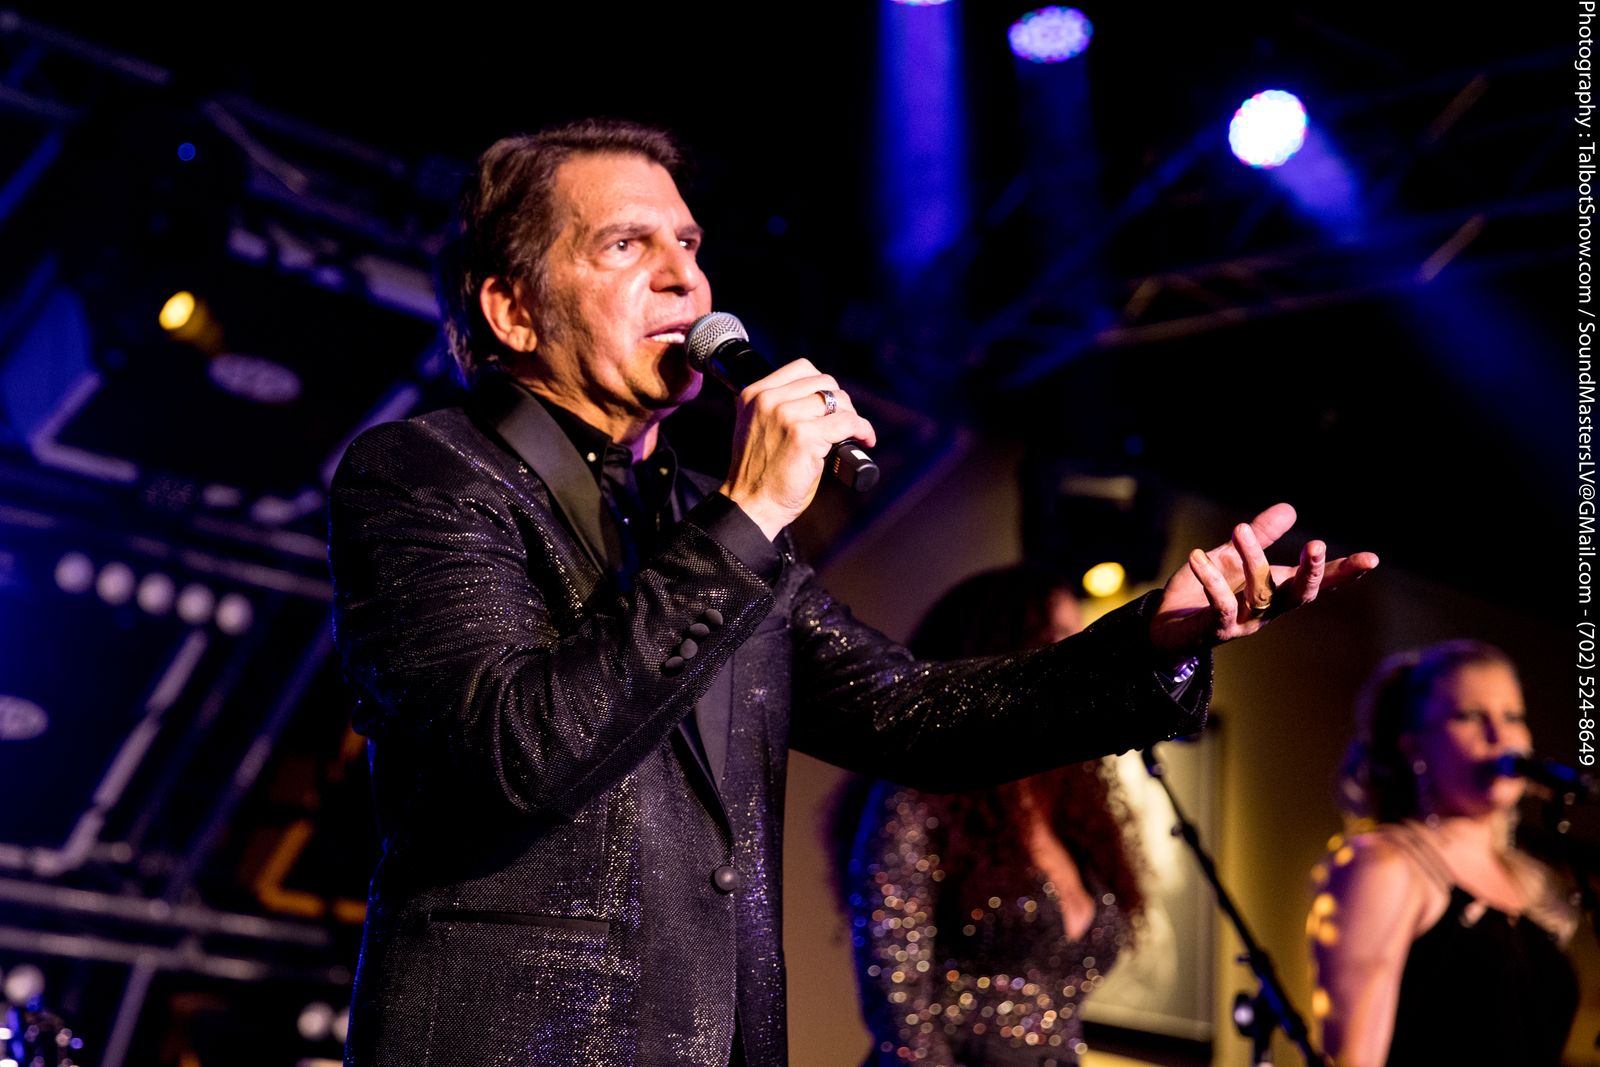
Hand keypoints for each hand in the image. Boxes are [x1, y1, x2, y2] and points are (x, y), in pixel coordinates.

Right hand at [719, 359, 876, 539]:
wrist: (750, 505)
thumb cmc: (757, 474)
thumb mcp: (755, 427)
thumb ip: (774, 407)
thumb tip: (816, 397)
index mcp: (754, 394)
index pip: (802, 368)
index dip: (823, 385)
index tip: (830, 403)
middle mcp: (769, 400)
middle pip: (823, 382)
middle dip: (839, 401)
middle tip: (843, 422)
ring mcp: (787, 416)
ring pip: (838, 400)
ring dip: (852, 416)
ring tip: (853, 432)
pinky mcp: (806, 436)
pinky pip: (848, 422)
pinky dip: (863, 430)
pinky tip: (864, 440)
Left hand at [1148, 502, 1377, 658]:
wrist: (1165, 628)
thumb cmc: (1203, 593)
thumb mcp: (1231, 557)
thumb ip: (1261, 535)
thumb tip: (1290, 508)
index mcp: (1277, 592)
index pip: (1318, 584)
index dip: (1344, 573)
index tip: (1372, 559)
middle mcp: (1267, 612)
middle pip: (1300, 596)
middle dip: (1312, 573)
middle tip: (1317, 545)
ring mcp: (1243, 625)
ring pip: (1260, 596)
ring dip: (1252, 560)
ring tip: (1239, 528)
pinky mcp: (1215, 632)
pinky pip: (1220, 607)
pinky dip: (1211, 581)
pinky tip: (1198, 556)